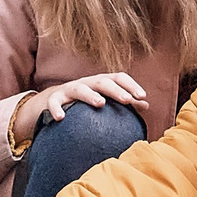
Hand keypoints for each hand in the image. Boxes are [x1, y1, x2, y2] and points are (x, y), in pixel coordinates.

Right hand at [17, 71, 148, 134]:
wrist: (51, 101)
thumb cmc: (83, 103)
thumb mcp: (103, 99)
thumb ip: (124, 102)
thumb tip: (146, 104)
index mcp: (100, 83)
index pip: (118, 78)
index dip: (131, 85)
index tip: (142, 96)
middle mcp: (86, 83)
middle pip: (102, 82)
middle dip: (115, 90)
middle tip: (127, 100)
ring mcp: (69, 90)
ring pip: (79, 89)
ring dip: (90, 95)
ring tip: (100, 103)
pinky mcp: (53, 99)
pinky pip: (54, 103)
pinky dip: (56, 109)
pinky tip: (60, 118)